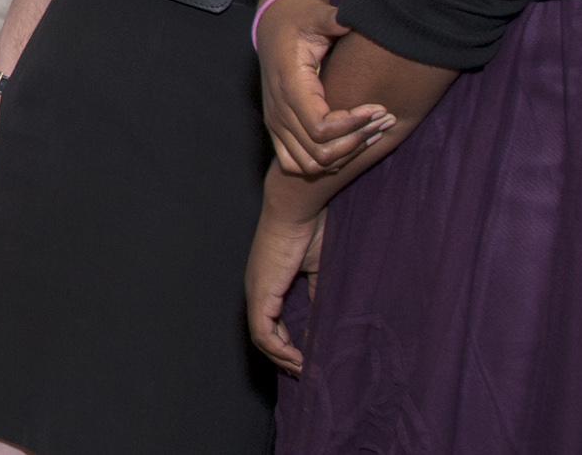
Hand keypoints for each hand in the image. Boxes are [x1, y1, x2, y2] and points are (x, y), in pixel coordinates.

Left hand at [246, 200, 325, 376]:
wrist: (298, 208)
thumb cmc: (310, 231)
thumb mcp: (318, 270)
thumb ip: (317, 294)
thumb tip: (325, 320)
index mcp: (268, 283)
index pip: (271, 322)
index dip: (287, 343)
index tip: (307, 358)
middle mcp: (257, 289)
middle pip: (264, 335)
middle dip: (284, 357)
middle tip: (306, 372)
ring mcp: (256, 292)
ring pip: (262, 338)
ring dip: (283, 358)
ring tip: (305, 370)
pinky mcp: (261, 293)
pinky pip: (263, 333)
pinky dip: (279, 350)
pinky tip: (298, 358)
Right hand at [257, 0, 390, 175]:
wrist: (271, 25)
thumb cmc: (297, 20)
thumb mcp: (314, 14)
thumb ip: (332, 19)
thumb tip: (352, 20)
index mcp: (289, 85)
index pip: (321, 128)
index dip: (353, 125)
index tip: (378, 108)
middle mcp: (278, 109)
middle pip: (320, 151)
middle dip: (357, 141)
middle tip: (383, 121)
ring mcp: (275, 122)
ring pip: (310, 164)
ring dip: (344, 155)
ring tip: (370, 133)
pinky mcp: (277, 128)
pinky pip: (296, 163)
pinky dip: (324, 162)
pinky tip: (347, 142)